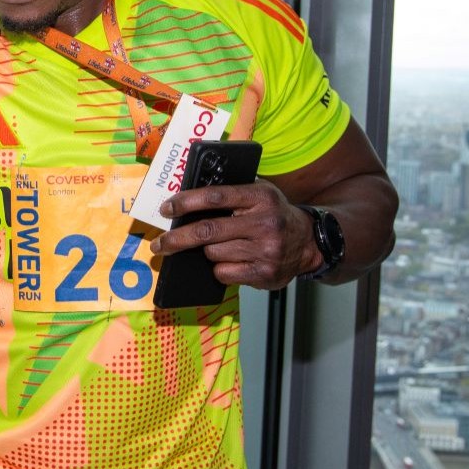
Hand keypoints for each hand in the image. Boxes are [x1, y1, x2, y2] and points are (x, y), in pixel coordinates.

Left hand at [148, 179, 320, 289]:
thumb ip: (229, 194)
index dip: (185, 202)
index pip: (214, 197)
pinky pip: (224, 273)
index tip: (166, 209)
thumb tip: (185, 202)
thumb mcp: (259, 194)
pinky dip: (219, 268)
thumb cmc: (273, 215)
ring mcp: (266, 251)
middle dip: (176, 239)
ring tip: (216, 246)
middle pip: (207, 231)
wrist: (309, 242)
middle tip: (158, 244)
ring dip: (206, 252)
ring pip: (213, 253)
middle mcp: (264, 223)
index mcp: (260, 197)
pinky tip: (230, 261)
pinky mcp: (265, 274)